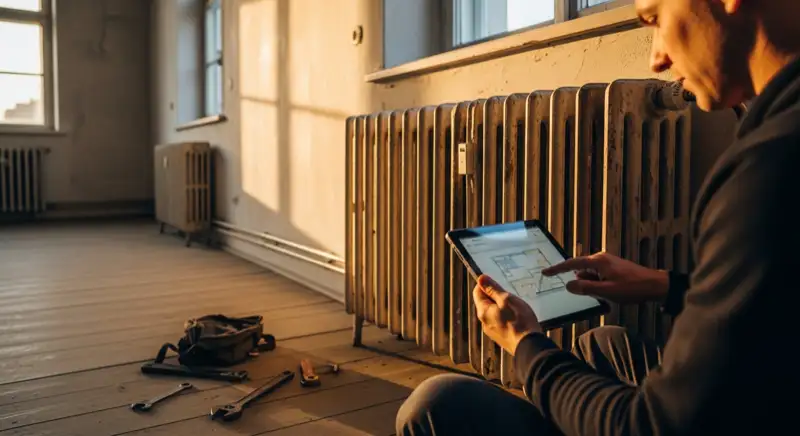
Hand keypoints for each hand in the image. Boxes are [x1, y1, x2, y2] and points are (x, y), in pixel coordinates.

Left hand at [473, 275, 542, 354]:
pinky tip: (518, 317)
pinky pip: (501, 321)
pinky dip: (507, 316)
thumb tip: (480, 278)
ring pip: (494, 312)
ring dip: (503, 306)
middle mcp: (484, 322)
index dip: (486, 285)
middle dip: (496, 296)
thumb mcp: (506, 299)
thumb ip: (493, 289)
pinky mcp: (501, 336)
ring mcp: (493, 330)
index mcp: (483, 312)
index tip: (498, 283)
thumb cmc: (519, 321)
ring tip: (516, 307)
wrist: (530, 346)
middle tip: (510, 295)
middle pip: (486, 302)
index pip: (477, 292)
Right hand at [542, 251, 668, 303]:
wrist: (655, 285)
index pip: (572, 263)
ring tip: (605, 297)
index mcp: (598, 261)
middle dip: (580, 283)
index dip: (557, 269)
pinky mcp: (613, 269)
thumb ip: (585, 288)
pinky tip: (607, 295)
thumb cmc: (631, 288)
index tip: (545, 272)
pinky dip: (597, 285)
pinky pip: (598, 277)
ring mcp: (608, 263)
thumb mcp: (606, 291)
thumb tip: (568, 285)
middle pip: (581, 270)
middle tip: (586, 294)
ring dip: (591, 286)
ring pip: (590, 275)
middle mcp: (601, 259)